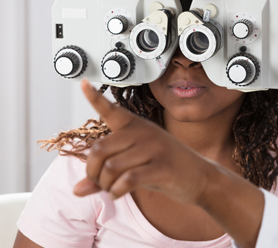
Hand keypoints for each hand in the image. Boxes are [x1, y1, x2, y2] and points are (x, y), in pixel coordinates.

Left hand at [72, 79, 214, 204]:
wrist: (200, 177)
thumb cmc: (164, 168)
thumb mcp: (134, 165)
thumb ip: (104, 174)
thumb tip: (77, 190)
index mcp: (136, 126)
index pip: (111, 110)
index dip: (95, 98)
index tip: (83, 83)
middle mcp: (143, 133)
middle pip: (99, 150)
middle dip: (93, 172)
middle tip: (100, 182)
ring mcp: (154, 149)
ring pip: (111, 167)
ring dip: (106, 185)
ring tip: (112, 189)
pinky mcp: (162, 167)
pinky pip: (127, 180)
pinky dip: (116, 191)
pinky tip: (118, 193)